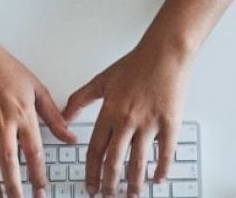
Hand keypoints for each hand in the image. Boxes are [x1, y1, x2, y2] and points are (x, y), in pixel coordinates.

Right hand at [0, 42, 75, 197]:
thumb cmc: (5, 68)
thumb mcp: (37, 89)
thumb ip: (54, 116)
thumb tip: (70, 137)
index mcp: (22, 115)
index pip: (33, 153)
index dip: (38, 176)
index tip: (42, 192)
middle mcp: (1, 124)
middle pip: (9, 164)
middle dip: (15, 189)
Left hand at [63, 41, 189, 197]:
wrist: (165, 53)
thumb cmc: (136, 64)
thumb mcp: (102, 80)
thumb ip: (80, 99)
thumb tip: (65, 115)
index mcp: (110, 111)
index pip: (96, 150)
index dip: (91, 172)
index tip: (90, 186)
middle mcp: (127, 120)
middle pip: (115, 161)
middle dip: (110, 184)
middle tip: (108, 196)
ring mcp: (150, 123)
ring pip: (138, 162)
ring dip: (134, 183)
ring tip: (131, 194)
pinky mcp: (170, 123)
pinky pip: (166, 152)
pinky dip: (162, 169)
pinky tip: (157, 179)